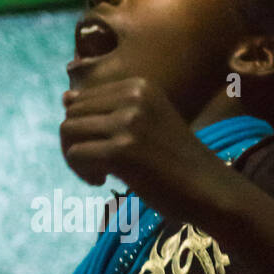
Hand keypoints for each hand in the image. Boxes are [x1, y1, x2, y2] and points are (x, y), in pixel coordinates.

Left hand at [60, 77, 232, 223]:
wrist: (209, 188)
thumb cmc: (178, 160)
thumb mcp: (147, 121)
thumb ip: (108, 108)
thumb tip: (64, 96)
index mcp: (140, 85)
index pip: (84, 97)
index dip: (84, 126)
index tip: (103, 147)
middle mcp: (133, 96)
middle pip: (72, 113)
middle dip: (75, 141)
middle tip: (96, 165)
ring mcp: (128, 122)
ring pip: (69, 132)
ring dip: (75, 157)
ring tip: (99, 173)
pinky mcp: (122, 150)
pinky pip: (77, 154)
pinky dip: (82, 172)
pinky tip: (103, 180)